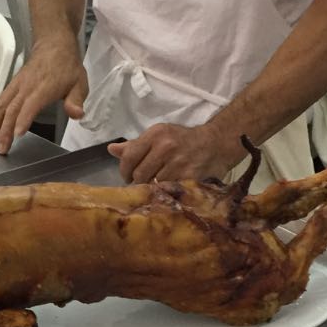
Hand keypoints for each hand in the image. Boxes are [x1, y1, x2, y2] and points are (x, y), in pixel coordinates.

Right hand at [0, 39, 85, 153]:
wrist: (54, 45)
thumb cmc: (66, 66)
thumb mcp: (79, 82)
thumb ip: (76, 100)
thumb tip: (77, 114)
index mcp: (43, 87)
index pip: (30, 105)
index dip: (23, 119)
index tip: (17, 135)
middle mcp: (26, 87)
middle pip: (11, 109)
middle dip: (3, 130)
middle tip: (0, 149)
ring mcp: (16, 86)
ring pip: (0, 106)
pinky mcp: (11, 86)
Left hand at [108, 122, 241, 183]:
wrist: (214, 143)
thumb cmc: (182, 140)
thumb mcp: (159, 136)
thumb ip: (135, 145)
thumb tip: (111, 149)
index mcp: (155, 134)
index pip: (129, 157)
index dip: (125, 171)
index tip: (128, 176)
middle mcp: (165, 146)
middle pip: (139, 174)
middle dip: (137, 182)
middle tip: (142, 183)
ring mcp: (178, 162)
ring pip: (153, 184)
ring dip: (152, 188)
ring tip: (155, 186)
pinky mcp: (189, 176)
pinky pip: (168, 190)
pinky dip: (165, 192)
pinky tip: (166, 189)